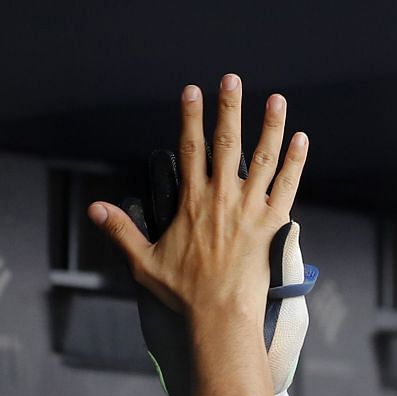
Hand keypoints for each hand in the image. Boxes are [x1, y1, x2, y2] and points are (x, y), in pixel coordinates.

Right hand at [89, 75, 306, 321]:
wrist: (220, 316)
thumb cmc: (184, 292)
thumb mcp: (143, 261)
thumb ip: (120, 230)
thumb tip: (94, 208)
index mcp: (192, 201)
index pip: (190, 148)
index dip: (191, 117)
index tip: (193, 91)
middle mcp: (221, 197)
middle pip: (226, 142)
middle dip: (229, 107)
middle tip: (232, 79)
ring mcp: (250, 208)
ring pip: (262, 158)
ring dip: (270, 126)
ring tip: (277, 99)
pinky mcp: (274, 223)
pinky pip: (287, 185)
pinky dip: (295, 161)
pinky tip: (302, 139)